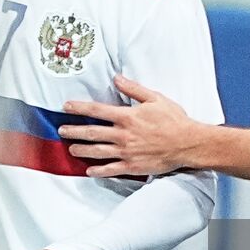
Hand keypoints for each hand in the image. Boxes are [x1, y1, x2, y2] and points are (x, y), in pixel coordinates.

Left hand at [60, 75, 203, 177]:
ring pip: (97, 151)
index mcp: (127, 116)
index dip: (79, 108)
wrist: (187, 143)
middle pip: (92, 132)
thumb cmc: (174, 119)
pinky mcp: (132, 166)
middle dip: (74, 131)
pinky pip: (111, 169)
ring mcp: (126, 152)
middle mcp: (123, 135)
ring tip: (71, 148)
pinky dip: (98, 171)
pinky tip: (89, 171)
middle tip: (61, 130)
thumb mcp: (155, 98)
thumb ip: (134, 89)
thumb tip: (117, 78)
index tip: (66, 107)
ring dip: (81, 150)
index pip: (97, 110)